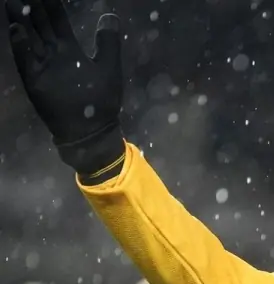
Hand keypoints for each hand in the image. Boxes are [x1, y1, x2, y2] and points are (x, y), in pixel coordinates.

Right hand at [5, 0, 124, 175]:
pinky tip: (16, 30)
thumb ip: (107, 42)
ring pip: (29, 37)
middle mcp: (54, 54)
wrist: (92, 130)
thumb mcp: (109, 67)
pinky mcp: (36, 81)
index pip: (57, 20)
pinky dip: (21, 46)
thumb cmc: (102, 100)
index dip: (50, 4)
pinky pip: (26, 61)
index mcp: (70, 49)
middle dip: (31, 7)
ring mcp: (43, 66)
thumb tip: (109, 14)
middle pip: (39, 24)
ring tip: (12, 2)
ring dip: (20, 20)